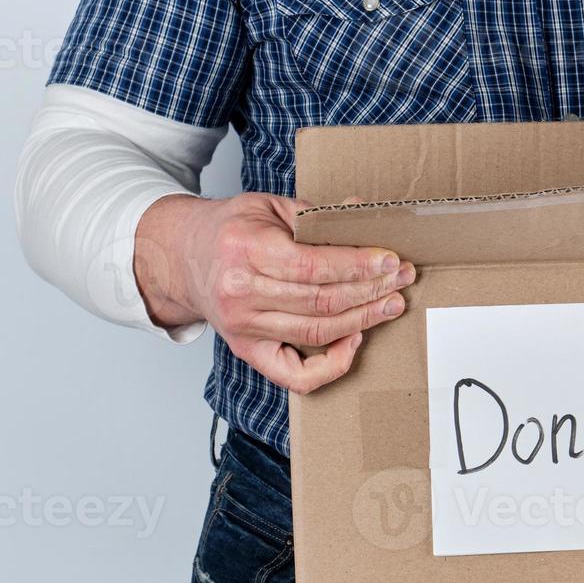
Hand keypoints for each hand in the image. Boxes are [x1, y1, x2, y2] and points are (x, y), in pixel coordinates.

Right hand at [133, 193, 414, 393]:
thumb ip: (316, 215)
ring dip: (363, 320)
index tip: (390, 260)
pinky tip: (355, 339)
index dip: (358, 266)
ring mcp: (244, 327)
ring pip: (317, 333)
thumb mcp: (268, 207)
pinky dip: (332, 364)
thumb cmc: (230, 230)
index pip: (314, 267)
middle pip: (321, 301)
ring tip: (390, 304)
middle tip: (401, 279)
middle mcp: (241, 293)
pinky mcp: (248, 350)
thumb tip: (365, 216)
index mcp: (245, 249)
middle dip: (370, 290)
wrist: (182, 258)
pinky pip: (295, 375)